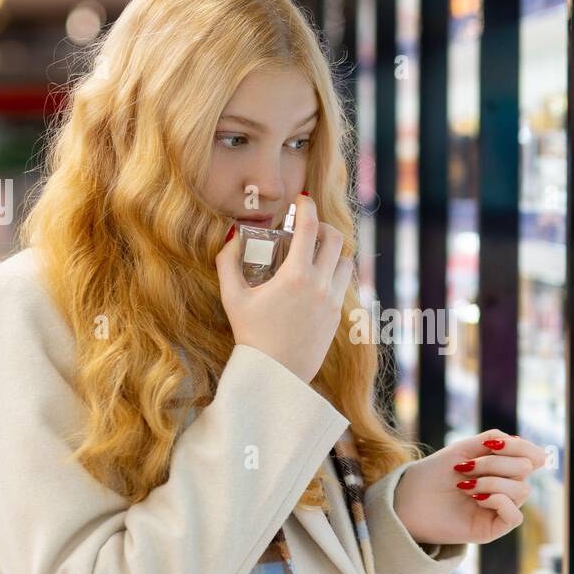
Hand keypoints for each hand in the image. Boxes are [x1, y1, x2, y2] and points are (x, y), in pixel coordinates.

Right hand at [215, 193, 352, 382]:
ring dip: (333, 250)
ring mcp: (332, 301)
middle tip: (307, 227)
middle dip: (322, 226)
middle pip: (335, 238)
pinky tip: (319, 277)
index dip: (307, 206)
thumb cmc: (251, 336)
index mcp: (296, 276)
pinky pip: (344, 284)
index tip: (301, 200)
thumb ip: (227, 263)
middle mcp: (320, 285)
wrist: (276, 374)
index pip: (309, 227)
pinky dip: (334, 273)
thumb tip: (230, 238)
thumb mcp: (233, 298)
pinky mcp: (338, 316)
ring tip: (315, 253)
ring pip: (346, 260)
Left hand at [393, 429, 548, 546]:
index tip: (494, 444)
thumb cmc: (434, 473)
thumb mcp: (465, 449)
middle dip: (495, 463)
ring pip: (522, 491)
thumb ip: (495, 441)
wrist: (408, 498)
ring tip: (464, 485)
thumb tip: (533, 449)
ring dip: (492, 481)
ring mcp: (500, 509)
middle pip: (525, 470)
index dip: (521, 447)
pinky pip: (515, 516)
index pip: (531, 456)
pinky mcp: (492, 529)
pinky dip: (498, 500)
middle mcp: (505, 487)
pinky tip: (477, 498)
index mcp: (501, 467)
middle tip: (465, 467)